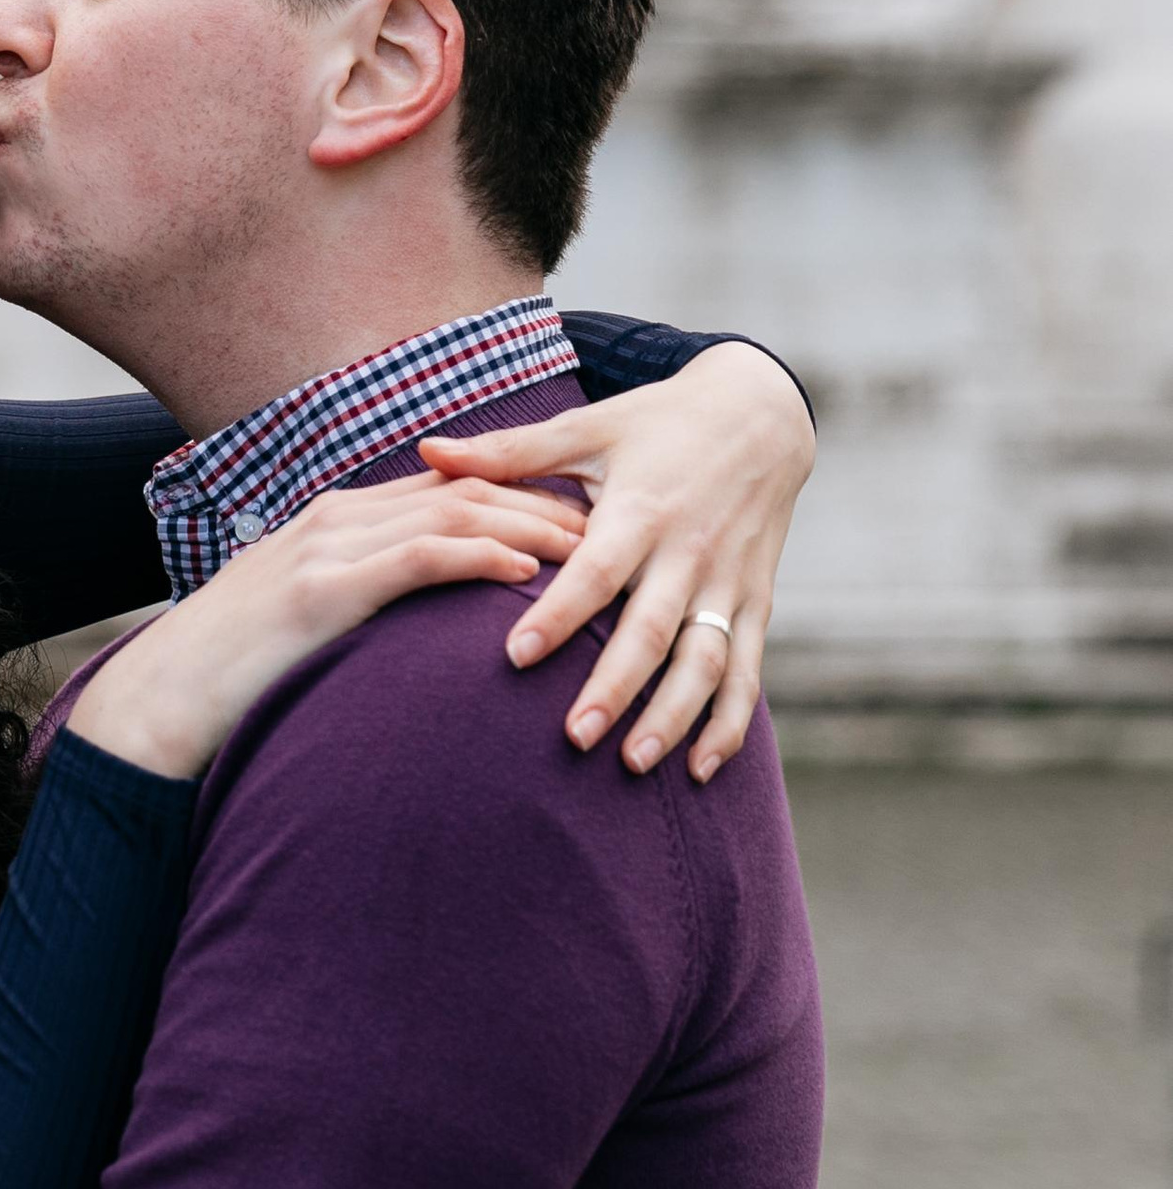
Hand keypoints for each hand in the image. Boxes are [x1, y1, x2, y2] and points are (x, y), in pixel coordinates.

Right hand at [74, 472, 588, 779]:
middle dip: (543, 504)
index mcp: (336, 521)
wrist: (160, 699)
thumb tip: (422, 627)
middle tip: (613, 527)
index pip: (448, 490)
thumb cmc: (235, 675)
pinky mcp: (321, 590)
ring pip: (451, 514)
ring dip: (529, 528)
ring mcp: (326, 547)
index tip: (584, 518)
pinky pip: (416, 558)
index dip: (521, 497)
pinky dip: (476, 558)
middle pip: (464, 491)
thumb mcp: (306, 624)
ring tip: (592, 550)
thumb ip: (362, 605)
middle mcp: (336, 518)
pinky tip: (525, 575)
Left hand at [418, 340, 811, 777]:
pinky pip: (747, 672)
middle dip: (616, 686)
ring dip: (674, 717)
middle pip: (653, 630)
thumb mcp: (588, 426)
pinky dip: (730, 725)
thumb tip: (427, 451)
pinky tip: (698, 771)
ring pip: (706, 661)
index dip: (560, 613)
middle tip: (573, 736)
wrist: (761, 416)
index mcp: (641, 510)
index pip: (598, 570)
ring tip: (630, 763)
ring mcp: (728, 583)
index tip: (516, 655)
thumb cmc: (657, 424)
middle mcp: (690, 552)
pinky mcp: (755, 603)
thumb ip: (509, 450)